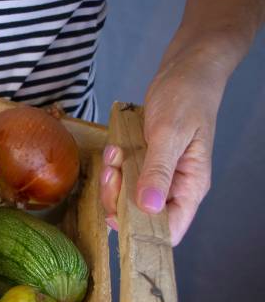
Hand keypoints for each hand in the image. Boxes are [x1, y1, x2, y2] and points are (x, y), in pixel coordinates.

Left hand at [100, 47, 225, 245]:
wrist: (184, 71)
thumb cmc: (186, 99)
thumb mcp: (169, 135)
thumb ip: (158, 171)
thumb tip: (148, 207)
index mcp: (190, 187)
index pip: (169, 229)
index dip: (141, 231)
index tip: (116, 215)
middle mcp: (174, 186)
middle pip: (139, 216)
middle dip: (117, 198)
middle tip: (111, 172)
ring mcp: (157, 174)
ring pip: (125, 196)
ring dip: (112, 179)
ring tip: (115, 153)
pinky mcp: (143, 162)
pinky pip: (122, 175)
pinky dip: (113, 165)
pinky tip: (116, 147)